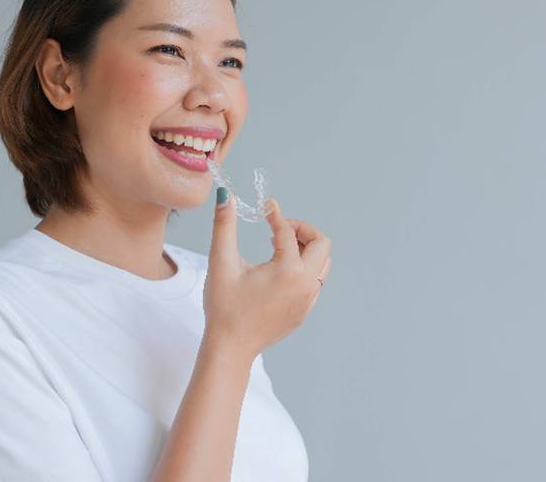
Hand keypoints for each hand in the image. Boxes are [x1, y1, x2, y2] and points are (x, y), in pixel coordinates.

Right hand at [202, 190, 331, 359]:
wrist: (230, 348)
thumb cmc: (224, 307)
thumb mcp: (222, 262)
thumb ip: (224, 226)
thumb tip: (226, 197)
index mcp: (289, 271)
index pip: (287, 231)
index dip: (275, 214)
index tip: (265, 207)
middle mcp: (306, 285)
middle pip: (322, 244)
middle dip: (302, 230)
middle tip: (279, 229)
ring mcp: (308, 300)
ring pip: (323, 263)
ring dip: (306, 248)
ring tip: (279, 246)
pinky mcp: (304, 311)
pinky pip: (315, 281)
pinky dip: (304, 267)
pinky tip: (279, 269)